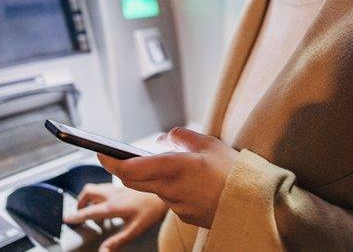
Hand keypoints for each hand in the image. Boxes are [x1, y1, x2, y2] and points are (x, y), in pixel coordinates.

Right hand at [63, 183, 167, 251]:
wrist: (164, 191)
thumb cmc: (152, 210)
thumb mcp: (134, 230)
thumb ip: (116, 242)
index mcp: (113, 206)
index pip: (88, 211)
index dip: (76, 216)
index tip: (67, 219)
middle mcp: (112, 194)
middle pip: (87, 192)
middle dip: (79, 202)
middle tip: (78, 213)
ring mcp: (117, 187)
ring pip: (95, 187)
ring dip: (89, 197)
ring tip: (90, 208)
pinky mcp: (123, 184)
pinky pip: (104, 186)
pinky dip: (99, 194)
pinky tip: (107, 202)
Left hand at [97, 127, 238, 228]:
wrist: (253, 203)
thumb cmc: (233, 171)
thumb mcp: (208, 143)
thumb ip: (180, 137)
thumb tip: (162, 140)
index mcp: (173, 168)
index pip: (129, 167)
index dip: (110, 160)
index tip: (99, 151)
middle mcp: (169, 189)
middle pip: (133, 180)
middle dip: (124, 168)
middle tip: (119, 156)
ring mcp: (175, 205)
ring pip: (153, 189)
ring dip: (153, 177)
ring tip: (172, 165)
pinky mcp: (184, 215)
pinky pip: (169, 199)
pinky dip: (171, 188)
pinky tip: (190, 182)